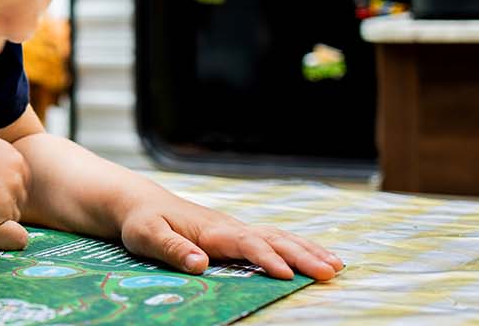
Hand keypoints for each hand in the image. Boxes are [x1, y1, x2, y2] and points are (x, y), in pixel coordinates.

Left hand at [116, 194, 343, 280]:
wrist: (142, 204)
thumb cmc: (142, 222)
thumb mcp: (147, 236)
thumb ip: (173, 250)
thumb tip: (201, 264)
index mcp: (212, 231)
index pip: (246, 244)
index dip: (266, 258)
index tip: (286, 275)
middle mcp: (231, 228)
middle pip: (273, 240)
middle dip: (303, 256)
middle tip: (330, 272)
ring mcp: (237, 230)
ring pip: (280, 238)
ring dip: (308, 251)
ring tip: (336, 266)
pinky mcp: (238, 235)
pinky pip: (275, 240)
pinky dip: (299, 248)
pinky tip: (317, 257)